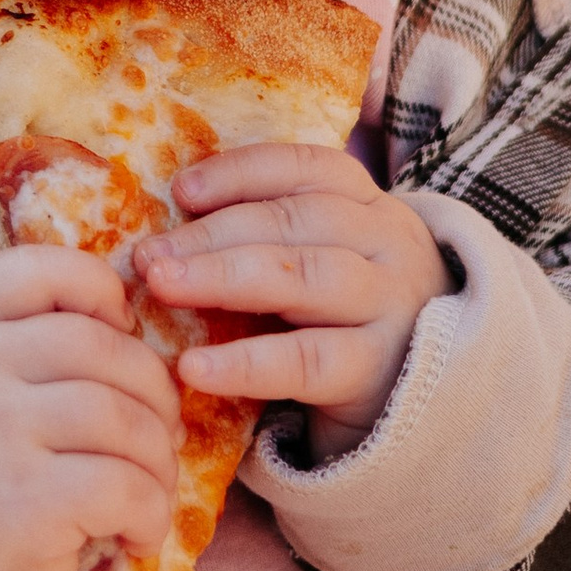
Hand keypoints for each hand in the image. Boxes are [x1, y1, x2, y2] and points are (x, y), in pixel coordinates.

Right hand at [0, 244, 181, 570]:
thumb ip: (25, 348)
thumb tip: (129, 324)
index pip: (34, 271)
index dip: (95, 287)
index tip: (119, 328)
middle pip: (99, 347)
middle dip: (153, 392)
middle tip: (159, 436)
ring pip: (121, 416)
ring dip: (157, 459)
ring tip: (149, 490)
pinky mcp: (22, 501)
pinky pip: (123, 485)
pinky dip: (150, 512)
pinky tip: (136, 533)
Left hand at [134, 143, 447, 456]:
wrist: (422, 402)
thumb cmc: (345, 324)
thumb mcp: (322, 264)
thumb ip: (267, 240)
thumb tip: (163, 230)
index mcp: (369, 206)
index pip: (307, 168)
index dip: (241, 172)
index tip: (180, 190)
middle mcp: (389, 244)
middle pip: (295, 220)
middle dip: (212, 232)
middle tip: (148, 254)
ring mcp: (391, 304)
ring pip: (303, 276)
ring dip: (222, 277)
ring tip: (162, 286)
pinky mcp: (380, 369)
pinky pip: (307, 360)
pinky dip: (245, 362)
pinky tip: (194, 368)